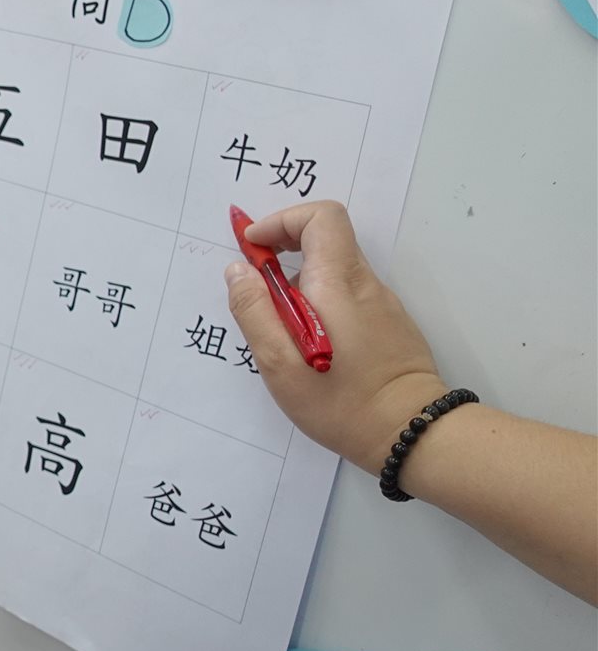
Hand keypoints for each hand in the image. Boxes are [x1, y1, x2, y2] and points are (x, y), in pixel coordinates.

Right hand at [224, 201, 444, 474]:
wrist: (411, 432)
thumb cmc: (340, 402)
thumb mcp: (280, 364)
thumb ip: (254, 311)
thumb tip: (238, 270)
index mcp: (337, 284)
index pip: (321, 217)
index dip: (283, 221)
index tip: (255, 249)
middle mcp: (364, 284)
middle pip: (327, 239)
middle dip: (286, 250)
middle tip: (258, 288)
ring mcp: (382, 303)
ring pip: (336, 270)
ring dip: (301, 282)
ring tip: (282, 330)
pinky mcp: (389, 322)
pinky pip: (349, 294)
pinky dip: (321, 301)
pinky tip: (312, 345)